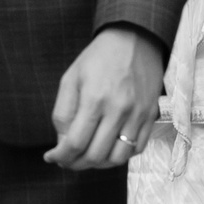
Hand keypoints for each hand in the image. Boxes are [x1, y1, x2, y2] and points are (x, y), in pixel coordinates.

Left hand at [45, 26, 165, 169]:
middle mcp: (119, 110)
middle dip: (76, 164)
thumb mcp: (71, 78)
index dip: (61, 156)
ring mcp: (138, 115)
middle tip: (67, 160)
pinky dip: (121, 156)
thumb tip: (62, 142)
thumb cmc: (98, 58)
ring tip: (87, 157)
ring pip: (118, 158)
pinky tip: (109, 148)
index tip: (52, 157)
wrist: (134, 39)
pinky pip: (138, 149)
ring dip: (99, 164)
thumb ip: (63, 112)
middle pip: (96, 155)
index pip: (76, 143)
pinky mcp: (151, 116)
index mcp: (94, 99)